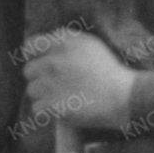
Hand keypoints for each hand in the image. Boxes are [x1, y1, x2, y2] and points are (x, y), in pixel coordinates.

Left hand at [21, 30, 139, 131]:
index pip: (31, 46)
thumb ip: (65, 39)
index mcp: (62, 43)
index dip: (34, 56)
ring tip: (63, 98)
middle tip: (57, 85)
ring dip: (44, 96)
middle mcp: (54, 61)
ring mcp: (52, 84)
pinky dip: (47, 113)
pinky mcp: (53, 105)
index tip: (42, 64)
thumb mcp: (90, 44)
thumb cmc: (109, 71)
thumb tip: (43, 44)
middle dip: (40, 78)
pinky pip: (37, 109)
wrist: (124, 96)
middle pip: (29, 71)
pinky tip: (63, 109)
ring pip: (32, 91)